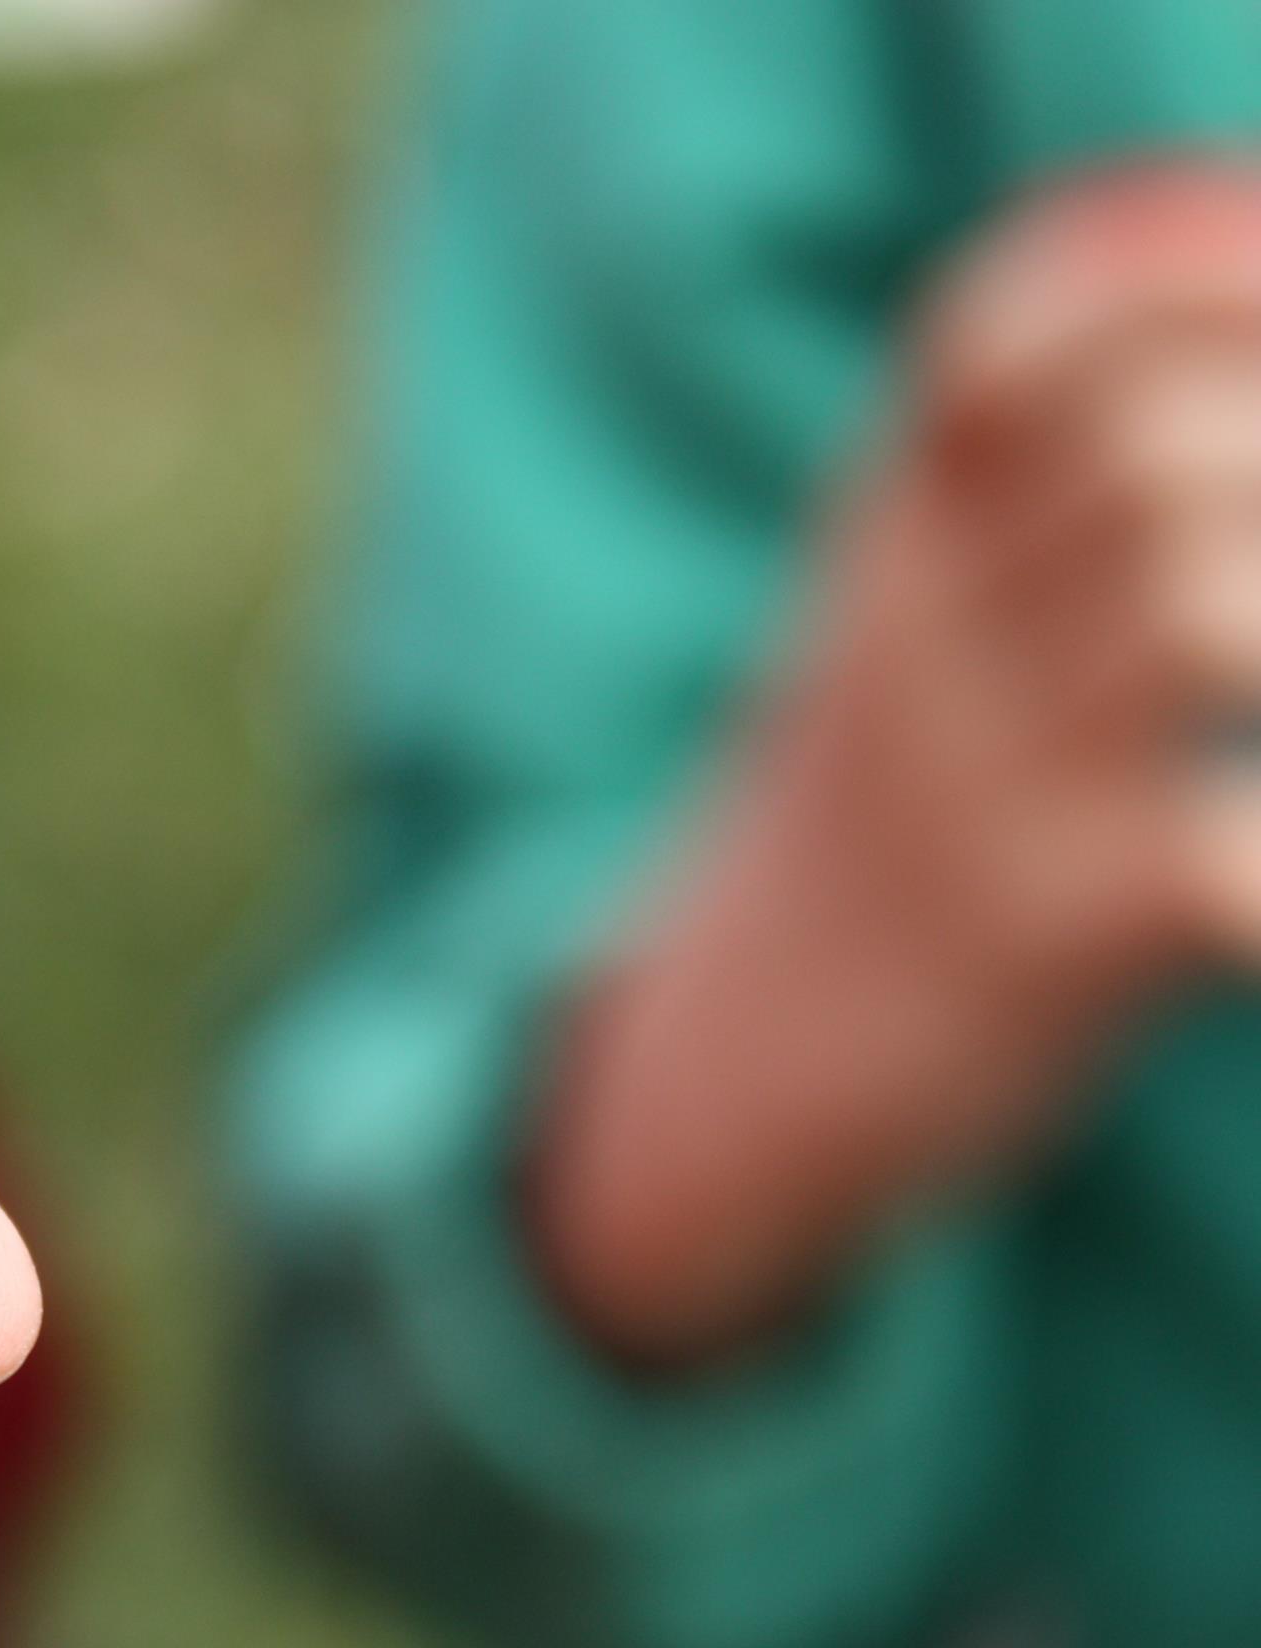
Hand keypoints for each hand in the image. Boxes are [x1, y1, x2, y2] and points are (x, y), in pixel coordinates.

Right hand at [533, 164, 1260, 1364]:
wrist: (729, 1067)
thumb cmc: (885, 825)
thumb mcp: (905, 629)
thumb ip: (1026, 485)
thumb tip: (1208, 297)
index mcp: (887, 544)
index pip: (1015, 336)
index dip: (1184, 287)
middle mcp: (921, 643)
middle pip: (1154, 453)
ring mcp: (978, 792)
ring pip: (1203, 615)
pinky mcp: (1041, 942)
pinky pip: (1220, 854)